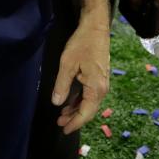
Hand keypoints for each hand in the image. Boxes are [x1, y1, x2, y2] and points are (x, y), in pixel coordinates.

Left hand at [52, 18, 109, 134]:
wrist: (96, 29)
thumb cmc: (81, 44)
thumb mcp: (67, 64)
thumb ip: (62, 85)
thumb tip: (56, 103)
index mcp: (96, 88)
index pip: (86, 112)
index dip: (75, 123)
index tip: (63, 130)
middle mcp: (102, 89)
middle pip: (89, 110)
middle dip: (74, 118)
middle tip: (59, 123)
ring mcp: (101, 83)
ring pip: (89, 103)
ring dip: (76, 110)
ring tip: (61, 115)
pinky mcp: (98, 78)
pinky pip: (89, 95)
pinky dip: (79, 101)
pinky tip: (69, 102)